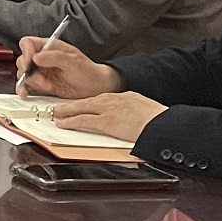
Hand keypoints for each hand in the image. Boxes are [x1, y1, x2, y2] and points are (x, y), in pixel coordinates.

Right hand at [15, 35, 120, 98]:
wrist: (95, 88)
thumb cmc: (87, 71)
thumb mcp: (73, 61)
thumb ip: (54, 57)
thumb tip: (36, 56)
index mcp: (49, 47)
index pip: (28, 43)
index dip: (26, 51)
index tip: (31, 61)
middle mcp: (42, 58)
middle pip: (22, 59)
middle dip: (27, 69)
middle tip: (40, 77)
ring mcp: (41, 72)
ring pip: (23, 74)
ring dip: (29, 81)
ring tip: (45, 86)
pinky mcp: (41, 84)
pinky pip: (27, 85)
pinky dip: (23, 89)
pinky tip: (25, 93)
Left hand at [51, 92, 167, 144]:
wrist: (164, 123)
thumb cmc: (160, 121)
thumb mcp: (147, 112)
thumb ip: (135, 115)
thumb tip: (132, 122)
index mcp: (126, 97)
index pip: (102, 99)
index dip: (90, 103)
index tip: (82, 105)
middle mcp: (115, 100)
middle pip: (88, 101)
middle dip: (73, 104)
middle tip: (60, 106)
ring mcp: (109, 109)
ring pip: (82, 107)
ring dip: (67, 110)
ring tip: (56, 113)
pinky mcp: (106, 121)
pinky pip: (83, 120)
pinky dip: (71, 121)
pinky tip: (63, 123)